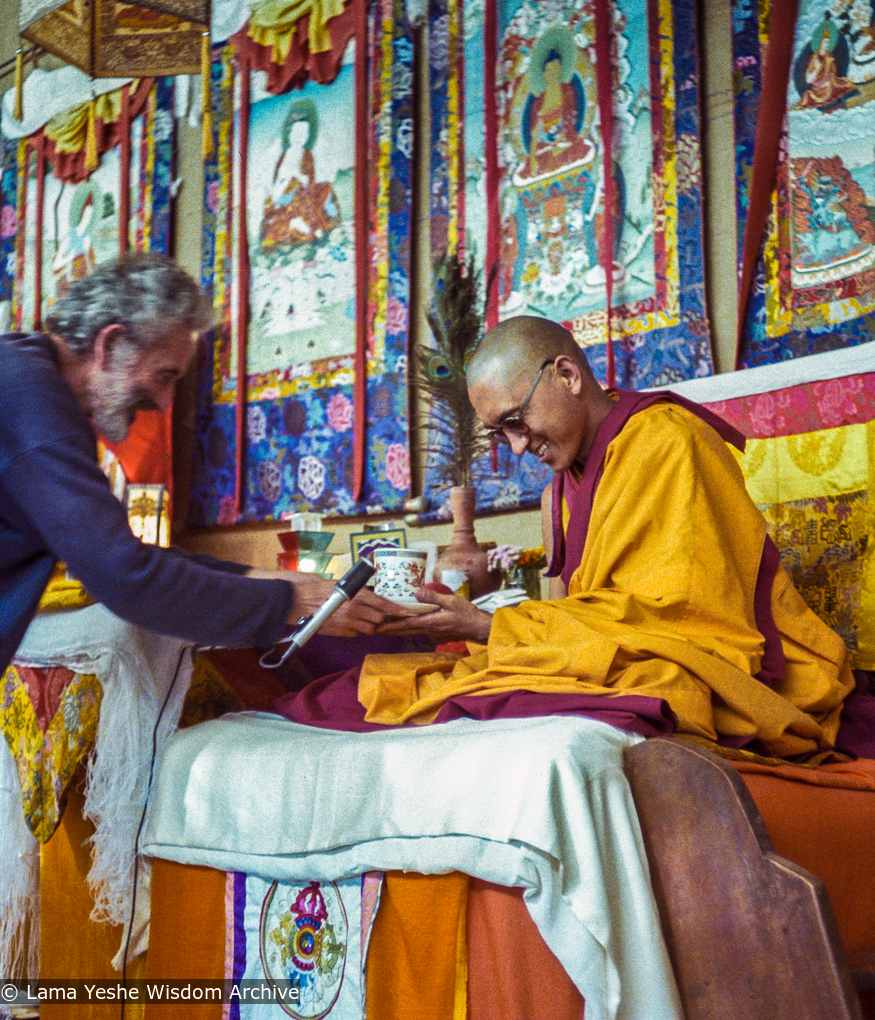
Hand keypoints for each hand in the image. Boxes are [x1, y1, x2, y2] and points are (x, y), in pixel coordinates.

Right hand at [250, 569, 402, 636]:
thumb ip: (359, 592)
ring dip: (370, 625)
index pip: (382, 604)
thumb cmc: (321, 589)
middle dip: (382, 617)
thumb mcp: (343, 585)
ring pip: (370, 629)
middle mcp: (354, 611)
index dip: (395, 609)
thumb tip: (373, 595)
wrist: (301, 600)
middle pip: (379, 619)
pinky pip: (357, 633)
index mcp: (356, 596)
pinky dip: (357, 630)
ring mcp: (347, 623)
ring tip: (364, 618)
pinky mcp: (340, 632)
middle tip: (381, 614)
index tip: (405, 613)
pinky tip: (351, 623)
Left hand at [377, 588, 491, 643]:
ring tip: (385, 625)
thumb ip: (433, 597)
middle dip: (389, 629)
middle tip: (374, 628)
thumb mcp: (451, 601)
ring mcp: (433, 632)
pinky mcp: (437, 632)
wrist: (479, 627)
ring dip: (398, 628)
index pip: (406, 625)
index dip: (390, 626)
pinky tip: (406, 622)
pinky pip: (419, 629)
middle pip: (404, 630)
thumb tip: (416, 593)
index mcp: (430, 622)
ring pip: (411, 631)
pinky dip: (409, 627)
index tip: (377, 627)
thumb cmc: (467, 614)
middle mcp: (429, 630)